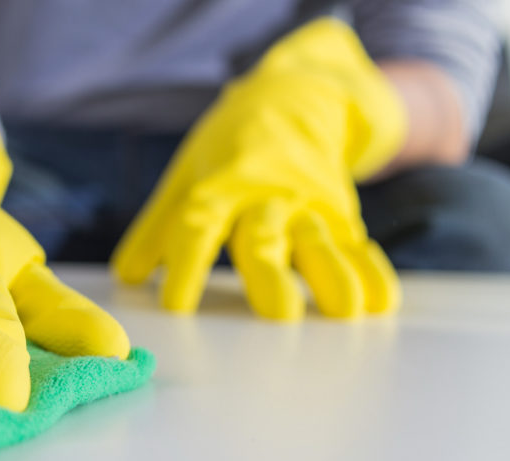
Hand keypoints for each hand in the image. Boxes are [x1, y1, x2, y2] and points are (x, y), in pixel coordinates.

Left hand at [112, 18, 406, 319]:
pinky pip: (359, 245)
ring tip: (346, 312)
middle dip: (272, 274)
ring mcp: (309, 206)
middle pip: (265, 238)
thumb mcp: (185, 176)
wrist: (291, 99)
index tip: (175, 306)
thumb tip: (127, 278)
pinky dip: (373, 271)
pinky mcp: (342, 215)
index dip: (186, 265)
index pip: (198, 227)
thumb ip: (156, 228)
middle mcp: (265, 197)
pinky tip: (381, 303)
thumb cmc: (227, 149)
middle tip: (279, 313)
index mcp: (219, 187)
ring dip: (334, 275)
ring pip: (321, 242)